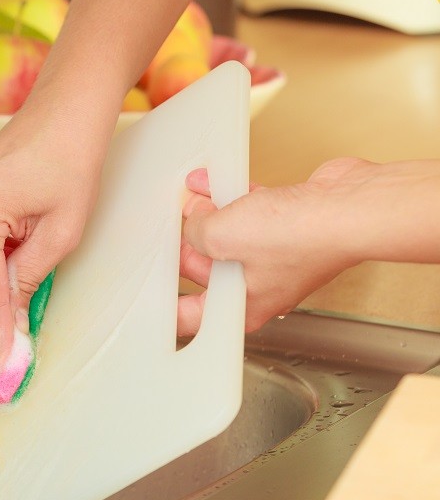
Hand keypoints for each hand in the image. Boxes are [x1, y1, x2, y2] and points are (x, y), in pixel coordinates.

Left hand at [177, 159, 369, 334]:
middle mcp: (260, 287)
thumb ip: (196, 230)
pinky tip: (220, 182)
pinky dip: (235, 200)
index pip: (192, 317)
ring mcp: (276, 257)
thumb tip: (194, 221)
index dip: (167, 307)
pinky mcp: (290, 228)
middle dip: (187, 244)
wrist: (350, 208)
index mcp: (242, 307)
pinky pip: (253, 215)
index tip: (149, 297)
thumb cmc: (303, 236)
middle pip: (207, 271)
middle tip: (171, 225)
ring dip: (210, 214)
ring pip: (230, 238)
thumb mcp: (222, 234)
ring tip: (192, 195)